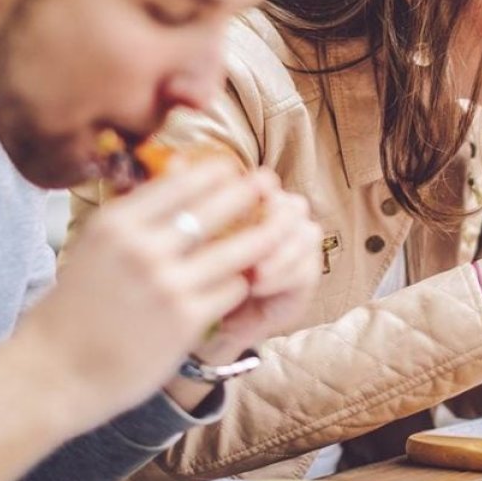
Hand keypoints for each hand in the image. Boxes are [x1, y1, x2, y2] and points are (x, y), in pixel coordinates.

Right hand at [13, 159, 309, 423]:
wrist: (55, 372)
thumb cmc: (74, 308)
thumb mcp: (95, 246)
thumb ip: (137, 215)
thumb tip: (180, 172)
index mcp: (117, 223)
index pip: (183, 182)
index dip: (216, 173)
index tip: (233, 169)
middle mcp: (143, 248)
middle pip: (217, 206)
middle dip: (248, 192)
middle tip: (268, 184)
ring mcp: (167, 284)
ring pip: (237, 249)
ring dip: (260, 236)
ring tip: (278, 227)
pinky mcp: (186, 319)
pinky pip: (232, 288)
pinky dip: (241, 282)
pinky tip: (242, 280)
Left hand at [191, 170, 321, 358]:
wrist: (208, 319)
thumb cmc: (197, 272)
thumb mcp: (188, 238)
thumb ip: (186, 201)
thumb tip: (175, 161)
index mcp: (258, 200)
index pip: (267, 185)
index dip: (256, 192)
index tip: (231, 212)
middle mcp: (284, 217)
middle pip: (294, 205)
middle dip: (274, 220)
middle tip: (249, 237)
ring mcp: (299, 245)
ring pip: (306, 234)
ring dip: (279, 252)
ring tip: (252, 272)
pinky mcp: (306, 275)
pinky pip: (306, 268)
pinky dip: (282, 275)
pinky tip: (257, 285)